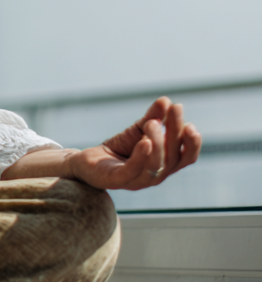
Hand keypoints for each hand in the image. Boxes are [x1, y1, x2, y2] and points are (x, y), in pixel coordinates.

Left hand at [66, 97, 200, 190]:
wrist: (89, 161)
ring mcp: (138, 181)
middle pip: (173, 158)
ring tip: (152, 123)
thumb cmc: (119, 149)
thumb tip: (166, 100)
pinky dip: (141, 157)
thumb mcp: (138, 130)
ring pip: (155, 166)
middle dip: (174, 132)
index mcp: (165, 165)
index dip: (192, 144)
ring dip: (158, 143)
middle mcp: (156, 176)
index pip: (187, 158)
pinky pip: (132, 171)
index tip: (190, 125)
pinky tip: (144, 142)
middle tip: (172, 110)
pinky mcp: (117, 180)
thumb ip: (152, 117)